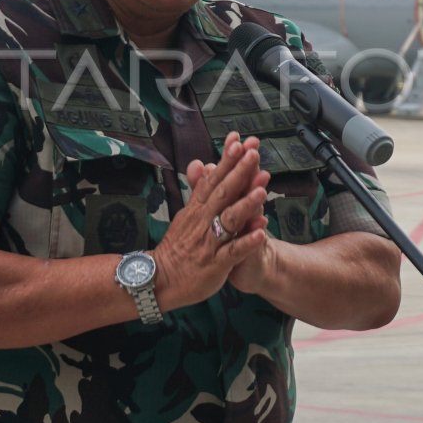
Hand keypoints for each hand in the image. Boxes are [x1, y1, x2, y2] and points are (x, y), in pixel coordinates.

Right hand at [153, 132, 269, 309]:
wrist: (160, 280)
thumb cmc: (177, 248)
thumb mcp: (186, 215)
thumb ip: (198, 190)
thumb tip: (202, 165)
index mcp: (197, 210)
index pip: (213, 180)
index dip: (226, 161)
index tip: (238, 141)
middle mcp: (203, 222)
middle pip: (222, 193)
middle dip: (239, 172)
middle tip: (253, 153)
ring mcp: (209, 243)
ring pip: (228, 220)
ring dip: (245, 204)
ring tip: (262, 189)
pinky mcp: (216, 264)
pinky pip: (233, 252)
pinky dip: (247, 242)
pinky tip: (261, 233)